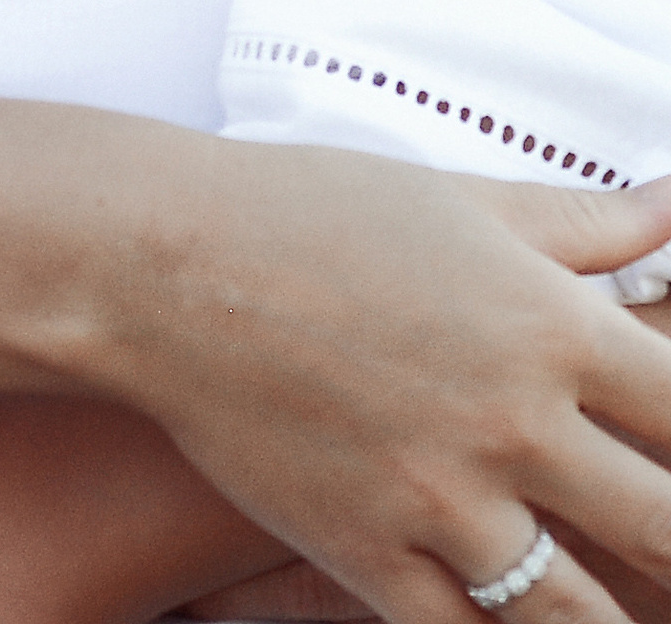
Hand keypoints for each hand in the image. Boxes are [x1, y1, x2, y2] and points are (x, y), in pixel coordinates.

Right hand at [108, 155, 670, 623]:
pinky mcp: (370, 553)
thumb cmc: (314, 213)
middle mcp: (512, 420)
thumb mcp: (462, 201)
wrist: (162, 262)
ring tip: (628, 609)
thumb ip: (585, 223)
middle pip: (666, 528)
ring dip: (619, 620)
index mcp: (548, 322)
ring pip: (581, 616)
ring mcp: (441, 499)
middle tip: (670, 549)